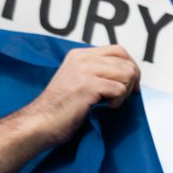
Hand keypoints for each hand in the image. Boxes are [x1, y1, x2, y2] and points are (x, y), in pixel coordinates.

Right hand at [22, 45, 140, 147]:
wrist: (42, 122)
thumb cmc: (61, 108)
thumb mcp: (77, 80)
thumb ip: (97, 72)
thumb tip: (128, 74)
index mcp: (80, 54)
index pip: (118, 51)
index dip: (131, 67)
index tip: (131, 84)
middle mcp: (83, 58)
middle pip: (126, 63)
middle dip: (131, 82)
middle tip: (121, 97)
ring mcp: (85, 70)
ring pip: (127, 74)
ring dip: (125, 92)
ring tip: (111, 102)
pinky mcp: (88, 85)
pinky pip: (119, 89)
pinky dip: (117, 102)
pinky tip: (106, 107)